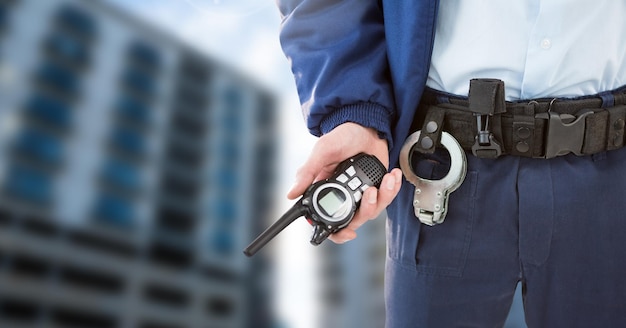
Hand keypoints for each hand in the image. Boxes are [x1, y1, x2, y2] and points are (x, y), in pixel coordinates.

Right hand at [288, 122, 402, 242]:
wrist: (366, 124)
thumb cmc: (342, 136)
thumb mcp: (322, 152)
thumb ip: (307, 172)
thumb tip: (291, 194)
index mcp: (328, 190)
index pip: (329, 219)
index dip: (337, 232)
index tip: (347, 232)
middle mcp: (345, 195)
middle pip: (355, 219)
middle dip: (366, 209)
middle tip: (369, 192)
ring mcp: (363, 192)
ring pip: (374, 210)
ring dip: (382, 197)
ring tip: (385, 180)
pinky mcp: (379, 186)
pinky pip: (388, 196)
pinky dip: (392, 188)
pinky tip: (392, 175)